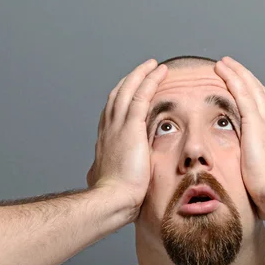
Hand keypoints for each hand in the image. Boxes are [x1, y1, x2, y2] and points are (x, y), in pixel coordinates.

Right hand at [86, 59, 167, 218]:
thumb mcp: (109, 181)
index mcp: (106, 141)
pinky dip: (150, 80)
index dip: (122, 99)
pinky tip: (160, 71)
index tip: (132, 92)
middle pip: (118, 95)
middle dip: (130, 81)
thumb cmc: (116, 198)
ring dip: (141, 74)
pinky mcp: (130, 126)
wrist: (113, 200)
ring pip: (129, 89)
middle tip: (143, 70)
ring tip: (154, 65)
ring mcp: (118, 126)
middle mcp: (108, 128)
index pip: (113, 112)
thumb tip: (103, 178)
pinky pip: (141, 94)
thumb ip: (110, 174)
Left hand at [214, 56, 264, 221]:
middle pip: (260, 95)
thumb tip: (245, 186)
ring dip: (238, 73)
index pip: (263, 114)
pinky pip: (242, 93)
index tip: (245, 93)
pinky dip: (233, 78)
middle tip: (234, 69)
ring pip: (251, 89)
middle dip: (247, 81)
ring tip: (224, 63)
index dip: (254, 100)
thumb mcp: (261, 183)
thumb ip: (253, 177)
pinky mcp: (255, 124)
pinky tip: (222, 68)